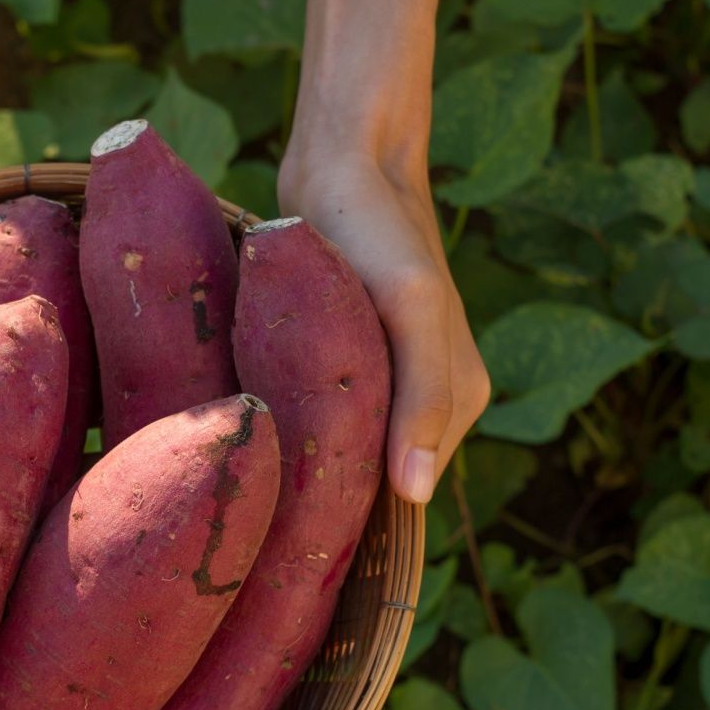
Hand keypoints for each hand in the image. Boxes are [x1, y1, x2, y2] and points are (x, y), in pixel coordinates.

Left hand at [276, 153, 489, 504]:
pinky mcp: (345, 361)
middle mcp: (426, 401)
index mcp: (458, 401)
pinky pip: (321, 416)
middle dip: (324, 494)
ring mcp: (385, 381)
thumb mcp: (410, 309)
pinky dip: (291, 427)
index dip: (354, 519)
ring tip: (251, 476)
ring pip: (343, 450)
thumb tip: (415, 494)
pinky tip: (255, 437)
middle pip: (373, 478)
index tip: (292, 544)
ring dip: (303, 461)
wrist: (343, 165)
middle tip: (257, 511)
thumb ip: (424, 397)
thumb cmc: (380, 233)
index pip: (406, 496)